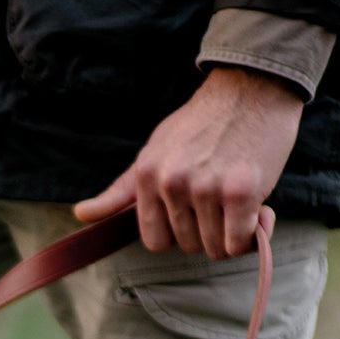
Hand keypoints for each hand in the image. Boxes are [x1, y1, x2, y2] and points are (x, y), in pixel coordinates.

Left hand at [74, 66, 303, 258]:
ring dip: (233, 234)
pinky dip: (254, 235)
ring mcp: (205, 187)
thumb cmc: (203, 124)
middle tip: (222, 197)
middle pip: (188, 246)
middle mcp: (171, 183)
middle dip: (209, 231)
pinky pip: (240, 243)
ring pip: (216, 249)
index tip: (194, 212)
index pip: (155, 241)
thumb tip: (80, 214)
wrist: (251, 89)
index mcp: (147, 175)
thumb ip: (122, 190)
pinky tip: (259, 210)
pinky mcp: (241, 191)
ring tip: (237, 198)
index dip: (179, 233)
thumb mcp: (153, 151)